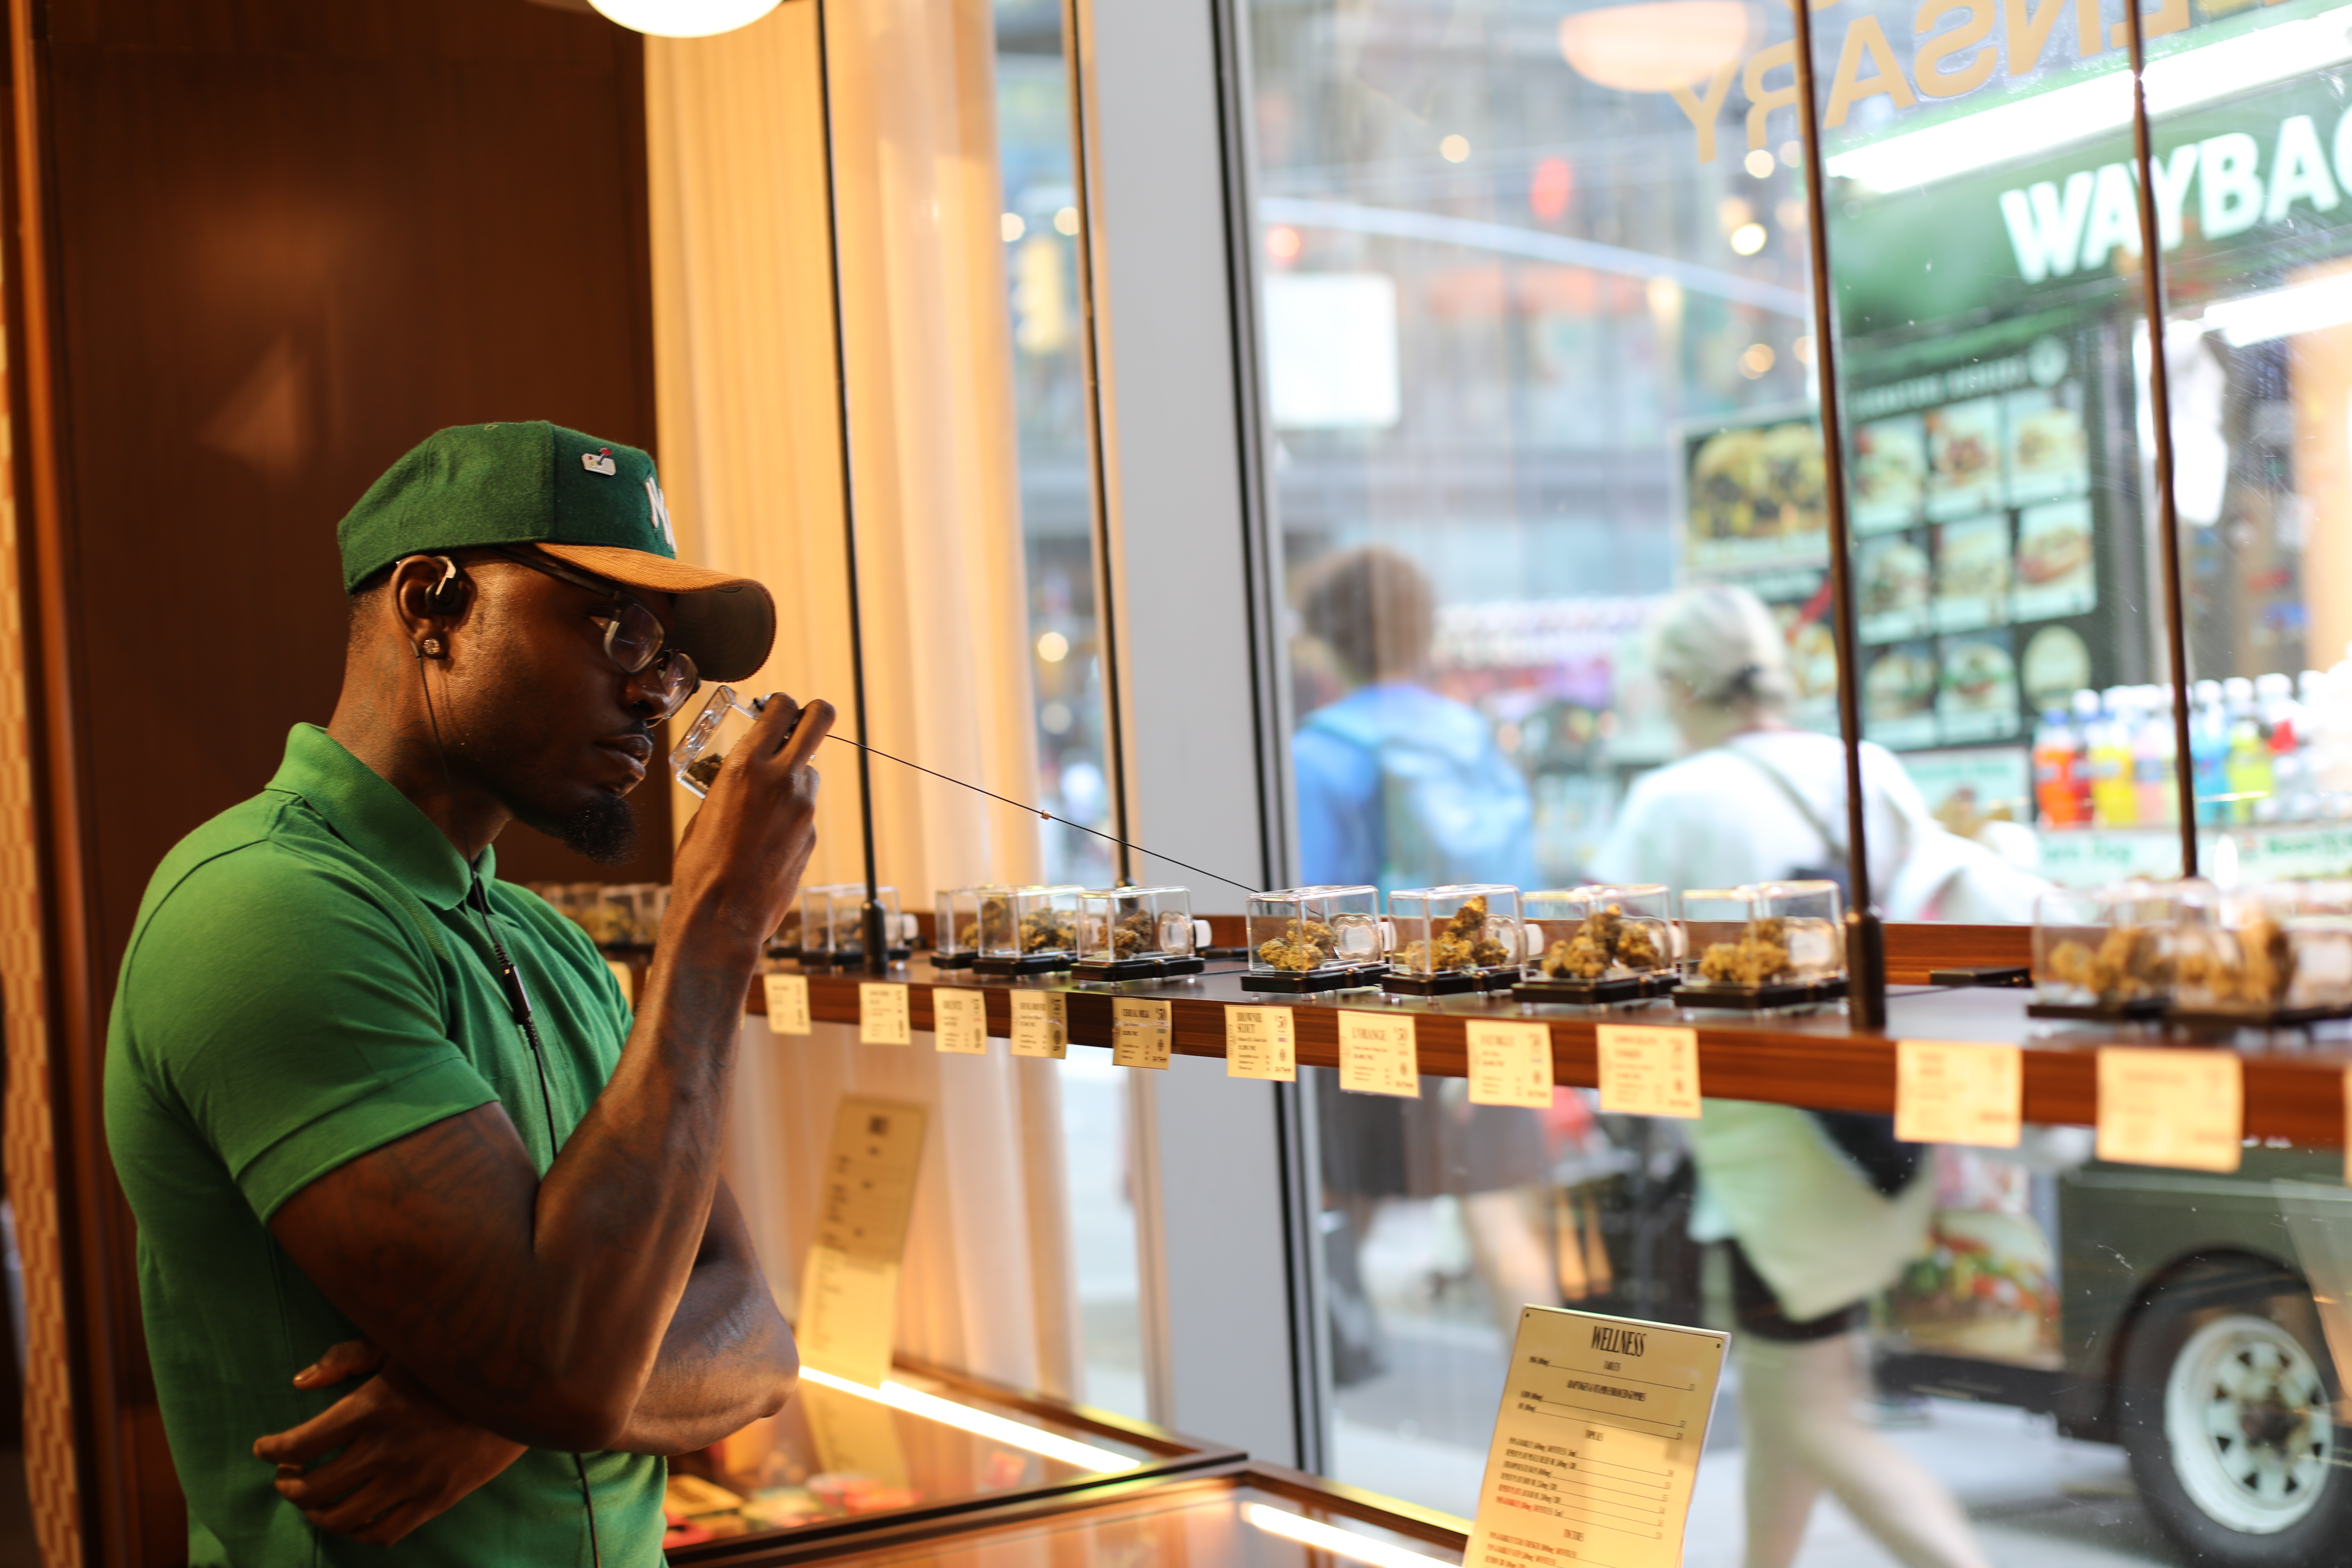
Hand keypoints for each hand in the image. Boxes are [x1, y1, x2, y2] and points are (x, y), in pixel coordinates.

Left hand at [254, 1341, 525, 1544]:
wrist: (519, 1389)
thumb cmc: (451, 1363)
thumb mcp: (400, 1346)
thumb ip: (347, 1357)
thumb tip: (299, 1382)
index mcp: (372, 1407)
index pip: (301, 1442)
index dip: (272, 1449)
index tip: (264, 1448)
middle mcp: (385, 1449)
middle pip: (313, 1486)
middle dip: (288, 1484)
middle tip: (286, 1476)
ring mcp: (410, 1480)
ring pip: (341, 1516)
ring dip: (315, 1512)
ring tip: (312, 1500)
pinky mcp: (434, 1501)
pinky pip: (382, 1533)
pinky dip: (357, 1533)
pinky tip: (352, 1517)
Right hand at [670, 693, 833, 953]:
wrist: (721, 916)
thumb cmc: (701, 866)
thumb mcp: (706, 809)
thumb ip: (733, 782)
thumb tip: (747, 773)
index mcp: (746, 766)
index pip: (780, 708)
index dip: (782, 704)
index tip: (777, 709)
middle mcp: (782, 780)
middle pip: (820, 720)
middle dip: (812, 714)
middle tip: (799, 722)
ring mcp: (804, 808)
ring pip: (810, 772)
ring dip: (795, 777)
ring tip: (763, 805)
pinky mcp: (812, 835)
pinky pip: (805, 811)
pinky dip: (791, 814)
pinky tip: (766, 839)